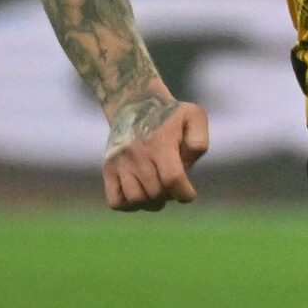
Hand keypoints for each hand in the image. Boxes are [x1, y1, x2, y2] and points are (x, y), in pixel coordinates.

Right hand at [103, 92, 209, 211]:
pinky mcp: (108, 169)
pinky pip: (116, 201)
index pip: (172, 179)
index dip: (184, 194)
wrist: (134, 102)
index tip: (188, 193)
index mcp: (160, 142)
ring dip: (151, 203)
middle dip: (169, 196)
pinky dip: (129, 205)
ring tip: (157, 191)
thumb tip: (187, 165)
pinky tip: (140, 193)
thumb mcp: (194, 117)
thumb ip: (199, 141)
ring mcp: (120, 162)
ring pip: (135, 200)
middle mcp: (137, 153)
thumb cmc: (170, 115)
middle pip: (156, 193)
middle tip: (171, 185)